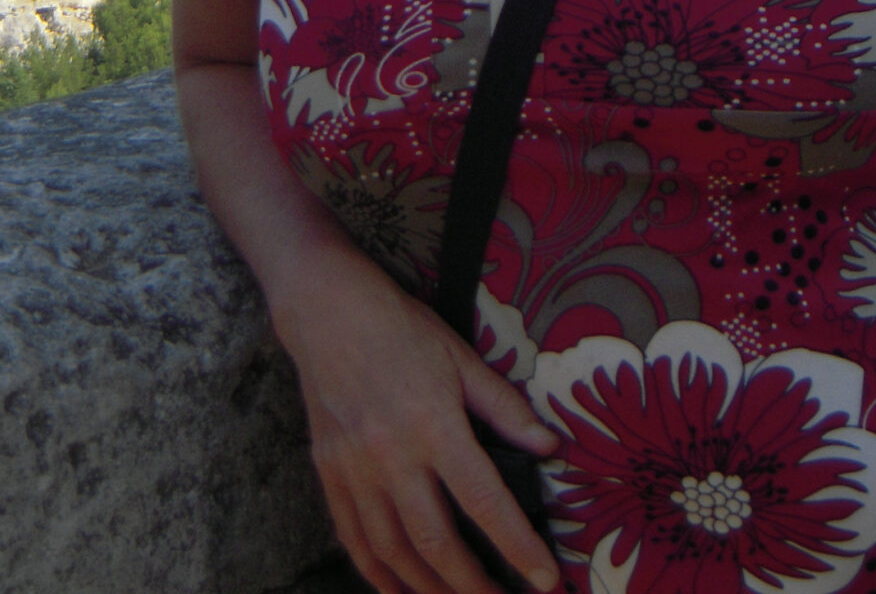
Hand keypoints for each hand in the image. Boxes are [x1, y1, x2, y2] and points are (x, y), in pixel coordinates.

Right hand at [272, 246, 560, 593]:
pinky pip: (354, 538)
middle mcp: (391, 454)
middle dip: (474, 587)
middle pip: (436, 543)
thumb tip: (549, 446)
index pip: (484, 500)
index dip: (518, 546)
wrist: (325, 309)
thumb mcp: (459, 356)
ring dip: (428, 590)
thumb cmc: (399, 327)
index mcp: (432, 422)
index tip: (545, 579)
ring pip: (392, 552)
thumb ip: (504, 406)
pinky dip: (378, 573)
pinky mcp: (329, 472)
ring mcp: (354, 467)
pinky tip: (401, 588)